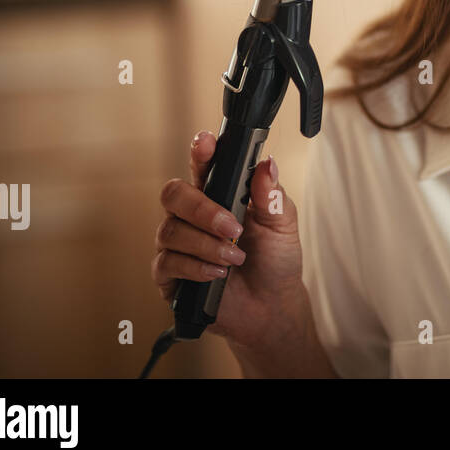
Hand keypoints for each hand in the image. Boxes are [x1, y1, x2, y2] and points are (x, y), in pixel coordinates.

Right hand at [151, 130, 306, 350]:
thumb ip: (272, 196)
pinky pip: (167, 262)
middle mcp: (194, 215)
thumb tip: (267, 164)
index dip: (200, 152)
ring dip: (207, 245)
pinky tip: (218, 273)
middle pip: (174, 194)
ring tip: (235, 258)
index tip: (205, 143)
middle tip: (233, 227)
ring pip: (171, 230)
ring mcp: (179, 244)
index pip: (203, 166)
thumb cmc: (275, 260)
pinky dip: (196, 267)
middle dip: (202, 209)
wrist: (271, 306)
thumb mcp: (283, 225)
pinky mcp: (170, 274)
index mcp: (220, 194)